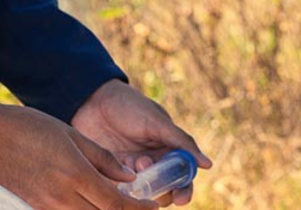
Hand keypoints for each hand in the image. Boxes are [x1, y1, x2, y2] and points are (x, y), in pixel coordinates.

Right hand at [0, 94, 156, 209]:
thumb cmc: (27, 127)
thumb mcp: (72, 135)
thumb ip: (103, 159)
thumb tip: (128, 178)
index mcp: (75, 176)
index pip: (115, 205)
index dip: (137, 209)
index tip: (153, 207)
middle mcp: (60, 198)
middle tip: (138, 206)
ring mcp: (42, 207)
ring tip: (115, 202)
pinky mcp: (28, 208)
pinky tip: (87, 201)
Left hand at [72, 80, 211, 206]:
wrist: (92, 101)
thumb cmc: (130, 106)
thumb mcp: (157, 122)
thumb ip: (182, 142)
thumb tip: (208, 164)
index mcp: (168, 149)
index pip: (182, 176)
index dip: (183, 189)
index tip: (180, 199)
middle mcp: (153, 162)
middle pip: (164, 189)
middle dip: (162, 192)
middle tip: (154, 187)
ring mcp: (131, 169)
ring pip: (143, 192)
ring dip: (142, 186)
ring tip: (136, 164)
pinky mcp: (111, 173)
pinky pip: (120, 190)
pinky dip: (122, 189)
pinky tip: (119, 174)